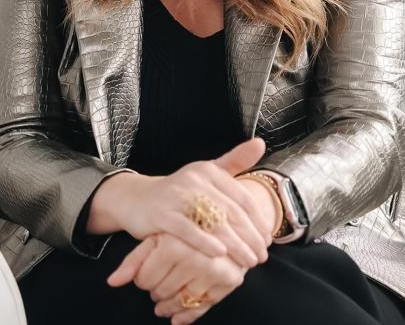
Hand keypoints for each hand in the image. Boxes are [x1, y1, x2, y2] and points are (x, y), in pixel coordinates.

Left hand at [106, 231, 246, 323]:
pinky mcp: (229, 282)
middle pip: (162, 291)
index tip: (145, 273)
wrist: (222, 218)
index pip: (144, 278)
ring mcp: (215, 272)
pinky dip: (187, 315)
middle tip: (157, 282)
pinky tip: (177, 315)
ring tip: (164, 299)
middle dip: (155, 290)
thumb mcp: (156, 237)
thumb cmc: (182, 228)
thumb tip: (112, 282)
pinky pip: (203, 307)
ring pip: (182, 302)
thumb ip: (133, 260)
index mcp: (175, 244)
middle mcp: (197, 258)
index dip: (141, 278)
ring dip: (168, 306)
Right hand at [112, 137, 273, 267]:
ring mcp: (177, 197)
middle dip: (251, 238)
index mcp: (208, 171)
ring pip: (214, 224)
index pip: (243, 198)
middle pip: (232, 213)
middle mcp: (194, 180)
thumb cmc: (178, 192)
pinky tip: (220, 254)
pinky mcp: (162, 214)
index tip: (268, 240)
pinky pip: (187, 230)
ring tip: (248, 262)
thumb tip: (260, 143)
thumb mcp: (206, 173)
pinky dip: (205, 243)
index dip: (259, 221)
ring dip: (236, 246)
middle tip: (262, 257)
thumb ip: (234, 160)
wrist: (136, 199)